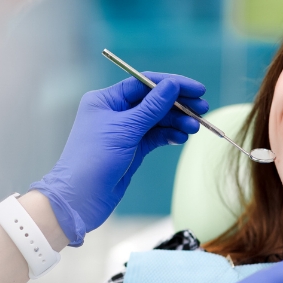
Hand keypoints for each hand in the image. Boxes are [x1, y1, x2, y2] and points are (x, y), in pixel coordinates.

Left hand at [30, 72, 207, 245]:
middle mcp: (114, 112)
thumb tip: (172, 85)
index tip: (196, 89)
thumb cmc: (94, 159)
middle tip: (203, 109)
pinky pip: (155, 136)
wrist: (80, 199)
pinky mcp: (131, 149)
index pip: (144, 83)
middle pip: (153, 101)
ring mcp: (124, 131)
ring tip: (194, 128)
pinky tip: (181, 137)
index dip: (172, 84)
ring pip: (156, 120)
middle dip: (178, 104)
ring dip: (177, 121)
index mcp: (106, 100)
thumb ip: (152, 107)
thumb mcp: (126, 129)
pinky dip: (169, 135)